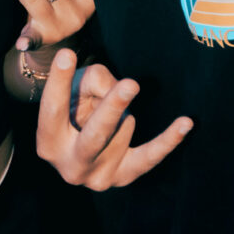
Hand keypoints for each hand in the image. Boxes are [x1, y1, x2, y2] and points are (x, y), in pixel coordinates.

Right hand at [35, 49, 191, 189]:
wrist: (81, 146)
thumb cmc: (75, 107)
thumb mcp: (74, 90)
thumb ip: (91, 84)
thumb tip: (117, 92)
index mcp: (49, 145)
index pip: (53, 110)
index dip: (58, 81)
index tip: (67, 55)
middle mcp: (71, 166)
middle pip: (95, 134)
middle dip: (113, 109)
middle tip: (130, 84)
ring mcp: (99, 178)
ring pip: (124, 131)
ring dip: (123, 113)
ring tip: (112, 111)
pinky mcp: (124, 177)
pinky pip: (150, 156)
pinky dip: (168, 140)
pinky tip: (185, 123)